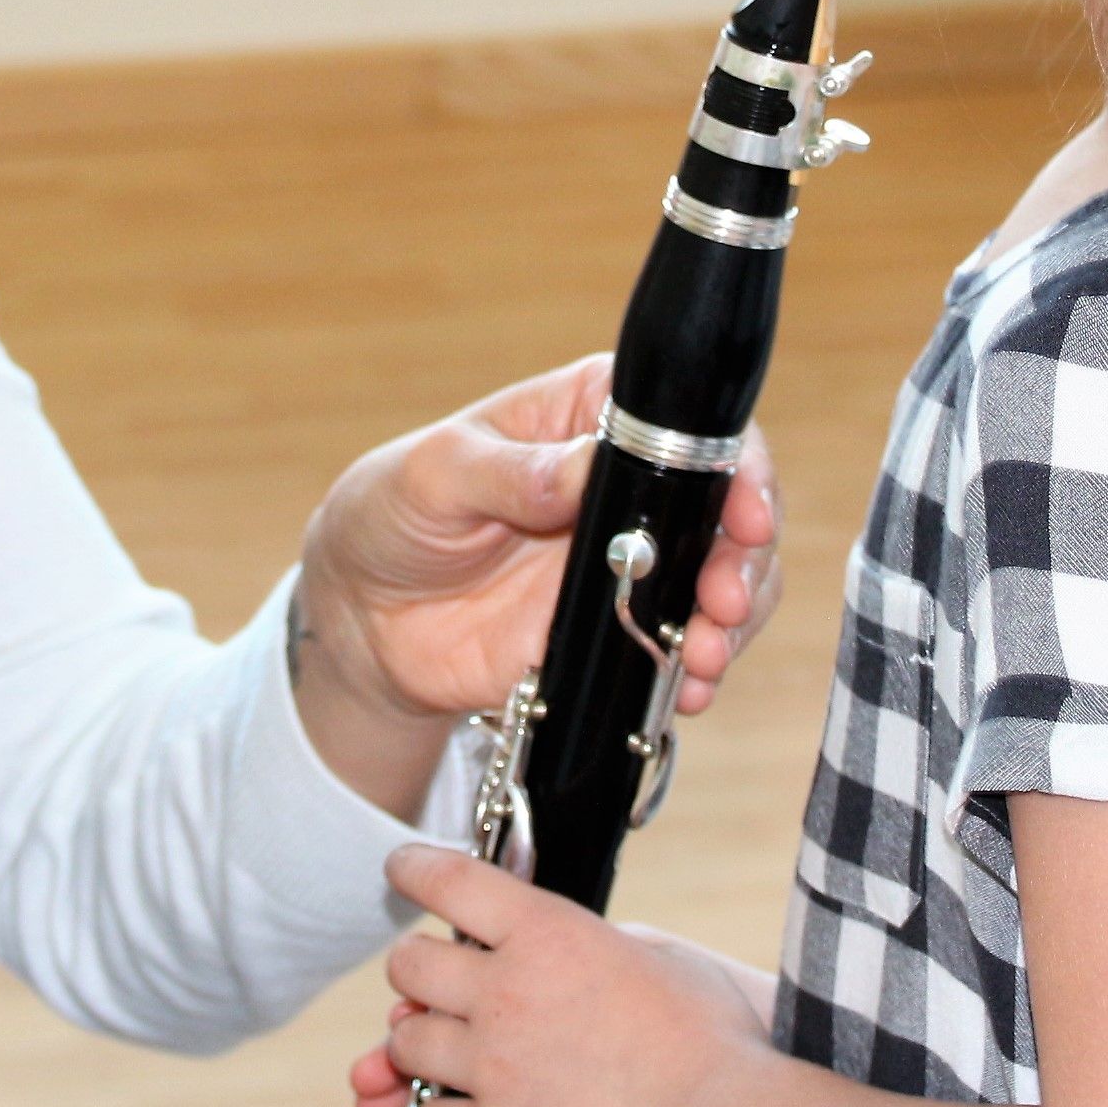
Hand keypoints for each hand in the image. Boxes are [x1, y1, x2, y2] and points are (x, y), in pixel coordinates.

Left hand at [298, 356, 782, 724]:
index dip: (733, 461)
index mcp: (590, 417)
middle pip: (728, 505)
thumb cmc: (393, 511)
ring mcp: (632, 563)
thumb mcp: (438, 475)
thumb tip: (585, 468)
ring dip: (732, 619)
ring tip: (704, 654)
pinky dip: (695, 670)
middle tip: (723, 598)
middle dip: (744, 555)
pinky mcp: (620, 630)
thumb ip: (514, 472)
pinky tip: (684, 688)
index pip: (687, 423)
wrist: (364, 618)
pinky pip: (681, 646)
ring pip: (721, 578)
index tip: (742, 510)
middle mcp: (629, 486)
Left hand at [349, 846, 772, 1106]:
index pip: (452, 880)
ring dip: (419, 1047)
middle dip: (414, 972)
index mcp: (549, 934)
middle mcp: (506, 991)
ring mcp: (492, 1066)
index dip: (415, 869)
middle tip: (428, 985)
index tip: (402, 870)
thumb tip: (588, 945)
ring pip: (406, 1042)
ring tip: (444, 1056)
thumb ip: (612, 944)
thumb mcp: (667, 961)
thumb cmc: (713, 1047)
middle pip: (410, 964)